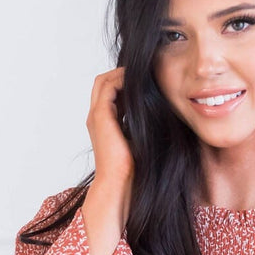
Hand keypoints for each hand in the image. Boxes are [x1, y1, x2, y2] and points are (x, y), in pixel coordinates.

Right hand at [87, 66, 134, 193]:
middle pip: (102, 82)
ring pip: (103, 81)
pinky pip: (108, 87)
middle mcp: (95, 117)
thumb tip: (159, 115)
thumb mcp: (137, 139)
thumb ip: (140, 125)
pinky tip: (139, 82)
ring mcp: (95, 116)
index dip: (123, 83)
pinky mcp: (100, 116)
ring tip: (140, 73)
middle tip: (141, 72)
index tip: (142, 81)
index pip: (108, 93)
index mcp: (102, 123)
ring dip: (121, 74)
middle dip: (120, 74)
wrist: (118, 181)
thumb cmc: (130, 168)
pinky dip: (122, 80)